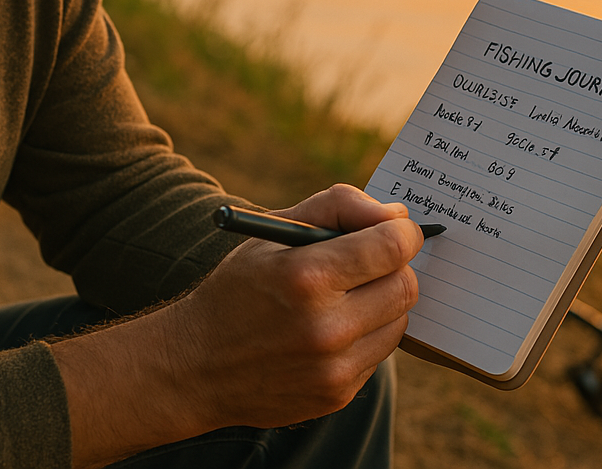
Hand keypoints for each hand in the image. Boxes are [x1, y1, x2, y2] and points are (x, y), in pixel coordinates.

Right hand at [171, 183, 422, 422]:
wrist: (196, 364)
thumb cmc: (239, 285)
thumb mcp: (274, 229)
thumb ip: (338, 206)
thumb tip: (395, 215)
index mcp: (307, 276)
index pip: (392, 247)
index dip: (401, 231)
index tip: (395, 227)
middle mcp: (326, 327)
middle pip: (405, 285)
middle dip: (395, 265)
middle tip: (370, 259)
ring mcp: (334, 368)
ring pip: (399, 321)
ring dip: (383, 300)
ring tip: (346, 293)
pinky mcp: (338, 394)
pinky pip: (380, 353)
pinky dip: (368, 333)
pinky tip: (333, 326)